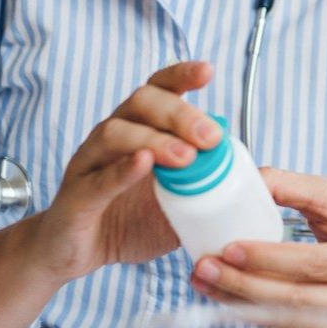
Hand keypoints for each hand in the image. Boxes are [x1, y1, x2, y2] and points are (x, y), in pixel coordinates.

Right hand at [29, 61, 220, 282]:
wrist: (73, 255)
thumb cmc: (127, 218)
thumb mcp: (176, 200)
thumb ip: (205, 183)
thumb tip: (253, 178)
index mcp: (138, 128)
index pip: (158, 88)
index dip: (181, 75)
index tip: (208, 72)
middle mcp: (111, 136)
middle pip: (141, 103)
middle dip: (179, 114)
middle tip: (210, 137)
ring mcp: (88, 163)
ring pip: (116, 133)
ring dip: (154, 139)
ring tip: (185, 157)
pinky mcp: (74, 198)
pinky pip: (96, 178)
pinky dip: (121, 170)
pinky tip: (143, 165)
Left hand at [189, 168, 326, 327]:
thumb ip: (303, 189)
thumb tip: (254, 177)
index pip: (317, 260)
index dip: (270, 257)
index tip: (231, 246)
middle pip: (299, 295)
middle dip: (245, 283)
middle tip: (206, 266)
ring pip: (289, 320)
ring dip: (240, 302)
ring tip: (205, 281)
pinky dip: (253, 315)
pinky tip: (227, 299)